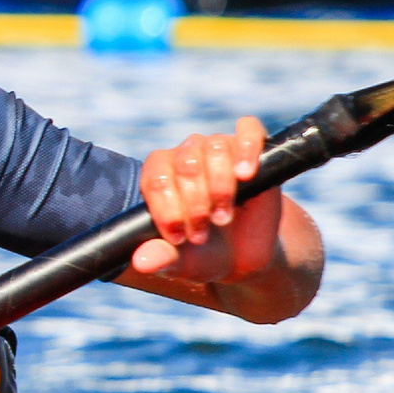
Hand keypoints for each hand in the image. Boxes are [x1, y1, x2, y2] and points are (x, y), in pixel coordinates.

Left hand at [128, 116, 278, 283]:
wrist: (246, 257)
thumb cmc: (205, 254)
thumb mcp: (183, 263)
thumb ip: (162, 260)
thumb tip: (140, 262)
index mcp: (160, 175)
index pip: (156, 177)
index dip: (166, 208)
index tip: (178, 237)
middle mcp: (187, 155)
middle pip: (185, 164)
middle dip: (194, 205)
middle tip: (202, 235)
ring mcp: (219, 148)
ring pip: (213, 147)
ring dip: (219, 186)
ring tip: (223, 218)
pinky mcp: (253, 151)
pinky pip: (249, 129)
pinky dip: (246, 147)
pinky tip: (246, 174)